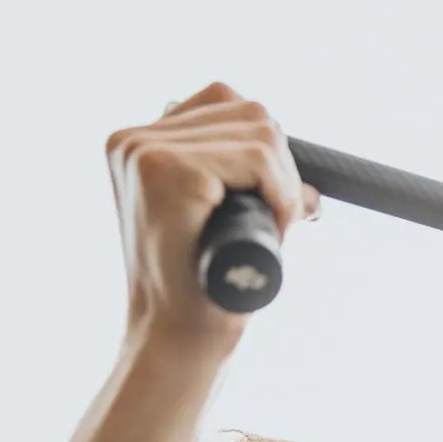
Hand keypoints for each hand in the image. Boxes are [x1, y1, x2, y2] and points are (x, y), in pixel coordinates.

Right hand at [104, 82, 319, 357]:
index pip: (225, 102)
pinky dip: (280, 193)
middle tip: (280, 220)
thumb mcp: (218, 221)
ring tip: (273, 228)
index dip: (264, 149)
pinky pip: (257, 159)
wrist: (177, 339)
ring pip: (260, 132)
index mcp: (137, 142)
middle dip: (281, 167)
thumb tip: (311, 187)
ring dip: (284, 184)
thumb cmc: (200, 287)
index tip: (274, 200)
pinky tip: (272, 227)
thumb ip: (241, 184)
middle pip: (248, 112)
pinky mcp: (166, 171)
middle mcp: (132, 138)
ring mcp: (144, 151)